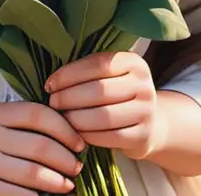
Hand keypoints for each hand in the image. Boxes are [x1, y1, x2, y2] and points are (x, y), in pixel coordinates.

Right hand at [0, 100, 86, 194]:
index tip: (79, 142)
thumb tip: (70, 133)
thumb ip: (21, 125)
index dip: (64, 128)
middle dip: (66, 159)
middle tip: (77, 167)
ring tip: (68, 184)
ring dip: (59, 182)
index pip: (36, 113)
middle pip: (39, 146)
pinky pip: (22, 195)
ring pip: (34, 174)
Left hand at [45, 52, 166, 161]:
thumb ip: (88, 71)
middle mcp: (144, 85)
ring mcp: (146, 112)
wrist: (149, 122)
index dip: (70, 74)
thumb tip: (52, 81)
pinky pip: (109, 137)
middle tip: (52, 102)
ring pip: (104, 116)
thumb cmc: (117, 93)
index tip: (50, 83)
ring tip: (61, 117)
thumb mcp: (110, 74)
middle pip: (100, 90)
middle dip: (69, 97)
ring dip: (76, 118)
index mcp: (134, 62)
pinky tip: (75, 132)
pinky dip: (87, 135)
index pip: (98, 64)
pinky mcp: (142, 136)